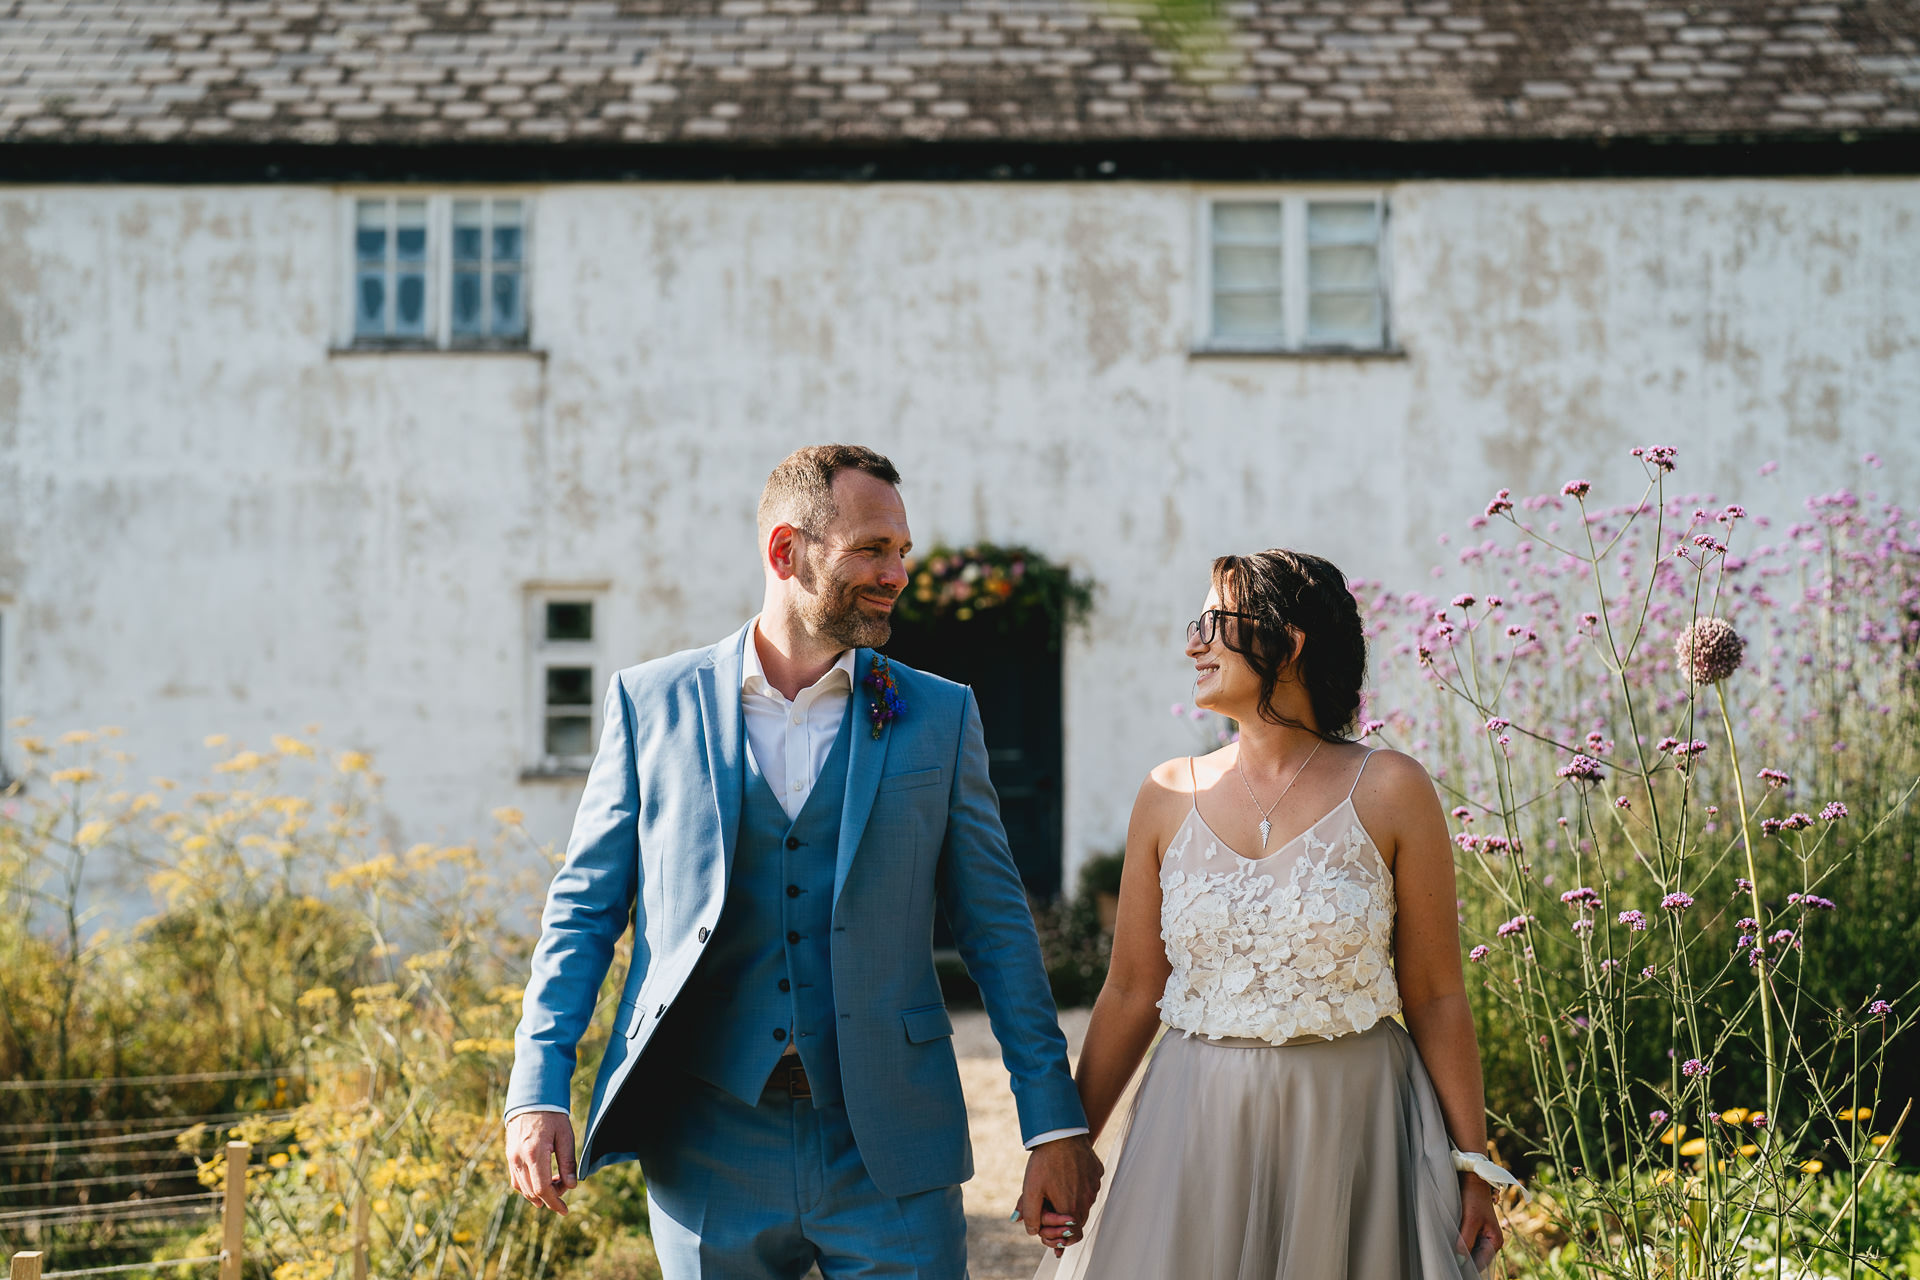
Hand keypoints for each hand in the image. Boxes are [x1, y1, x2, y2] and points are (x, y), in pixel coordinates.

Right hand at [506, 1111, 577, 1214]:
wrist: (531, 1099)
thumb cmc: (552, 1116)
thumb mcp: (566, 1136)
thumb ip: (568, 1162)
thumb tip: (571, 1186)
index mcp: (535, 1153)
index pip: (542, 1188)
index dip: (554, 1202)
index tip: (564, 1211)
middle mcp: (519, 1158)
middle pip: (532, 1191)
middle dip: (550, 1197)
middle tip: (565, 1186)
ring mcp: (511, 1158)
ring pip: (523, 1188)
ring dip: (539, 1193)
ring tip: (556, 1184)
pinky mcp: (509, 1156)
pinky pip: (516, 1179)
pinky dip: (528, 1187)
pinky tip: (541, 1183)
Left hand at [1017, 1135, 1101, 1254]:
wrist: (1061, 1132)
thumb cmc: (1045, 1162)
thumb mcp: (1030, 1189)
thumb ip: (1030, 1215)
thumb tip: (1032, 1231)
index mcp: (1071, 1208)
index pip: (1072, 1236)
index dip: (1059, 1236)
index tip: (1047, 1227)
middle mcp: (1087, 1200)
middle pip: (1078, 1221)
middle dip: (1063, 1220)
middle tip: (1047, 1207)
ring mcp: (1094, 1186)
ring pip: (1084, 1204)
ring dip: (1071, 1202)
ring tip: (1055, 1188)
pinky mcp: (1096, 1173)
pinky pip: (1089, 1187)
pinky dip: (1079, 1187)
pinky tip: (1066, 1175)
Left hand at [1455, 1174, 1502, 1268]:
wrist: (1472, 1180)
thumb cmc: (1474, 1198)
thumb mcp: (1470, 1219)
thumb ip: (1466, 1240)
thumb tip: (1460, 1260)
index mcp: (1494, 1242)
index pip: (1480, 1264)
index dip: (1468, 1267)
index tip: (1452, 1267)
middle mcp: (1490, 1242)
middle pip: (1475, 1259)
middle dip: (1463, 1260)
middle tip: (1446, 1260)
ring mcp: (1482, 1238)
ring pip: (1469, 1252)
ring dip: (1459, 1252)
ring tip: (1446, 1252)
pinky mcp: (1473, 1232)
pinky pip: (1466, 1244)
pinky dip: (1458, 1245)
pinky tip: (1448, 1243)